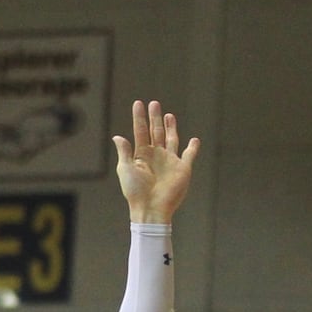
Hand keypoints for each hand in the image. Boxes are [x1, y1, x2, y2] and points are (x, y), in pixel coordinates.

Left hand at [112, 100, 198, 223]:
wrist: (151, 208)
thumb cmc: (135, 191)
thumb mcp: (126, 169)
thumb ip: (124, 151)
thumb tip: (117, 136)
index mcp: (142, 155)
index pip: (140, 131)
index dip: (139, 118)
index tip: (138, 103)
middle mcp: (156, 156)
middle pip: (156, 132)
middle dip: (155, 118)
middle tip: (154, 103)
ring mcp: (170, 161)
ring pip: (171, 139)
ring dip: (171, 127)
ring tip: (168, 115)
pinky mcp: (183, 169)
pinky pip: (189, 155)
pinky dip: (193, 147)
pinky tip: (194, 140)